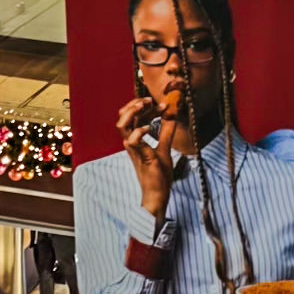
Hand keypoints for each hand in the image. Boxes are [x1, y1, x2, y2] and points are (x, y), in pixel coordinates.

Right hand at [116, 95, 172, 222]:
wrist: (157, 194)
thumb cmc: (158, 174)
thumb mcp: (165, 148)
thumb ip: (166, 133)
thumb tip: (171, 117)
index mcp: (136, 139)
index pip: (133, 117)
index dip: (144, 107)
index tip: (160, 104)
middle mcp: (131, 142)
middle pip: (123, 116)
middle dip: (135, 104)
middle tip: (149, 100)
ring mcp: (133, 149)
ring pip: (122, 125)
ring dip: (132, 112)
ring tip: (144, 106)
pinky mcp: (139, 156)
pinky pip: (132, 140)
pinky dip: (139, 131)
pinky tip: (148, 128)